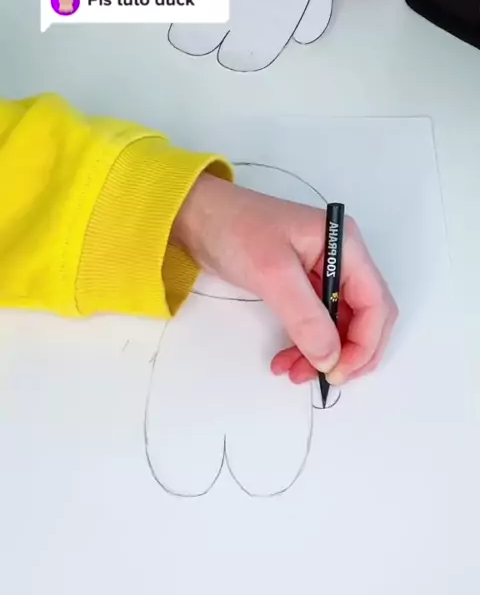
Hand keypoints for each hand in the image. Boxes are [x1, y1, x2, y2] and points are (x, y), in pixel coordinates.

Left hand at [172, 173, 397, 385]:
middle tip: (322, 379)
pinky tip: (286, 359)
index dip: (364, 343)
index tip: (337, 371)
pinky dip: (307, 344)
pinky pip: (317, 321)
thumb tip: (329, 358)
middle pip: (365, 316)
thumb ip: (306, 318)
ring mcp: (323, 271)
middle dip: (348, 352)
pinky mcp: (302, 283)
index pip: (374, 303)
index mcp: (345, 246)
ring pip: (340, 324)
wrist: (197, 215)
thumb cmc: (235, 230)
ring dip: (324, 353)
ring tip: (293, 372)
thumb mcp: (272, 274)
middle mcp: (342, 258)